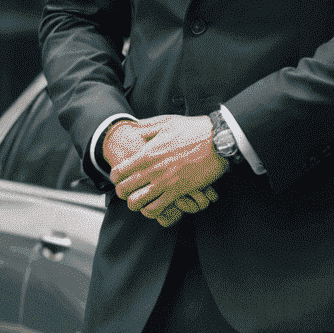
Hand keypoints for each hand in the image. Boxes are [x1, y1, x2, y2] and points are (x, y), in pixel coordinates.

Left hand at [108, 115, 227, 224]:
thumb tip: (132, 128)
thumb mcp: (166, 122)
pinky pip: (157, 209)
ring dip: (136, 204)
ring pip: (137, 203)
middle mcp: (152, 170)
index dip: (116, 177)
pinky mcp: (178, 192)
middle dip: (123, 192)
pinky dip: (153, 210)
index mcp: (146, 153)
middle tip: (129, 191)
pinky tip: (156, 205)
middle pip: (124, 190)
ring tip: (141, 200)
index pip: (118, 172)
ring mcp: (164, 182)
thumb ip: (146, 127)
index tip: (121, 177)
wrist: (217, 140)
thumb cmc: (193, 129)